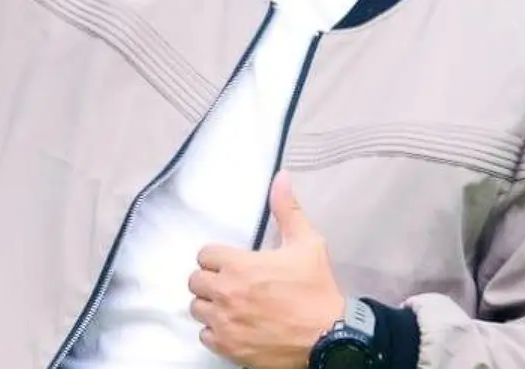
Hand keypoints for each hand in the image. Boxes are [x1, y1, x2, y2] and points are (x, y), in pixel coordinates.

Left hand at [189, 170, 343, 368]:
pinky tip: (232, 326)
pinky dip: (215, 332)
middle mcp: (226, 294)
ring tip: (229, 304)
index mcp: (239, 265)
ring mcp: (225, 324)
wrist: (329, 336)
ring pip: (197, 309)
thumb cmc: (316, 288)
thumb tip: (281, 177)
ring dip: (210, 305)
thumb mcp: (306, 243)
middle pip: (195, 281)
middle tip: (228, 282)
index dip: (216, 256)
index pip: (204, 255)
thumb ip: (287, 209)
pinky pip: (205, 337)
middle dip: (209, 279)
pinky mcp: (230, 349)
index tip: (229, 262)